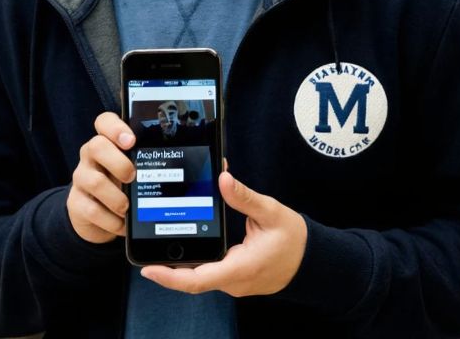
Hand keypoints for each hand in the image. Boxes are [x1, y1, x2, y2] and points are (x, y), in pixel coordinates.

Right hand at [66, 111, 135, 243]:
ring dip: (116, 197)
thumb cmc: (121, 186)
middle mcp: (91, 156)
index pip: (104, 121)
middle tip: (132, 176)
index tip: (131, 140)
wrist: (95, 216)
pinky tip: (122, 224)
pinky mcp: (76, 203)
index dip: (116, 127)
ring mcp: (81, 179)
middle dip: (118, 162)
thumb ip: (145, 163)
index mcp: (107, 142)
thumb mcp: (133, 171)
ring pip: (94, 181)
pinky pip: (92, 210)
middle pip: (96, 145)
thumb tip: (176, 169)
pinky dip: (111, 220)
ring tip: (128, 208)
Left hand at [140, 170, 306, 296]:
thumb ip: (244, 197)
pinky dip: (196, 262)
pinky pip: (211, 272)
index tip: (148, 270)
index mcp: (240, 268)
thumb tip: (223, 178)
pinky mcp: (236, 277)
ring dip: (181, 265)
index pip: (197, 280)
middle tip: (146, 248)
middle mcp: (234, 281)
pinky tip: (186, 244)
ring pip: (201, 277)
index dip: (169, 277)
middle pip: (193, 279)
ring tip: (160, 245)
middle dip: (167, 268)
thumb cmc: (295, 240)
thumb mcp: (271, 212)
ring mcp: (235, 282)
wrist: (314, 260)